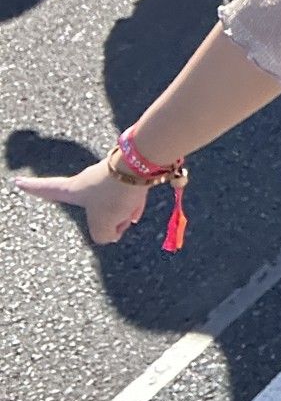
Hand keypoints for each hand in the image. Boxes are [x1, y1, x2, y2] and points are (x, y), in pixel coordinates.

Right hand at [14, 158, 151, 244]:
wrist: (142, 165)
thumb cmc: (114, 194)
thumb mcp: (102, 227)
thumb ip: (103, 236)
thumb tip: (115, 231)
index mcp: (73, 189)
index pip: (48, 189)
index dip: (33, 188)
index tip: (18, 181)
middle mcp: (88, 180)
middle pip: (95, 209)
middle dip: (108, 218)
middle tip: (117, 214)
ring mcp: (108, 175)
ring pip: (115, 204)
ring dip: (124, 211)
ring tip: (129, 202)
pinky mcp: (129, 172)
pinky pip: (129, 196)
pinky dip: (134, 204)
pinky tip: (138, 207)